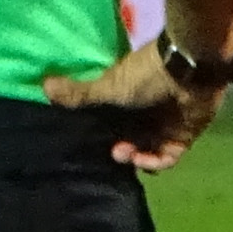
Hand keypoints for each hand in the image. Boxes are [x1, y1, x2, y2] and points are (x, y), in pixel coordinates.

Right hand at [43, 38, 223, 171]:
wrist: (189, 69)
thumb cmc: (146, 75)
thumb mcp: (108, 86)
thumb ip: (79, 93)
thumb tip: (43, 85)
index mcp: (128, 99)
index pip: (111, 123)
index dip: (101, 136)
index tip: (90, 143)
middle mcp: (146, 114)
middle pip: (129, 141)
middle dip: (119, 150)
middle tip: (113, 152)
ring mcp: (165, 126)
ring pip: (146, 152)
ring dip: (136, 158)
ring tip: (127, 154)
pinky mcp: (183, 137)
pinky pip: (167, 158)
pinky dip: (155, 162)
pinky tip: (145, 160)